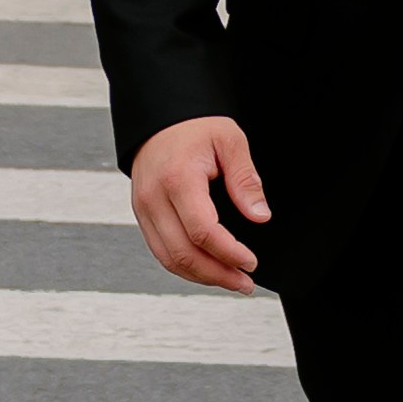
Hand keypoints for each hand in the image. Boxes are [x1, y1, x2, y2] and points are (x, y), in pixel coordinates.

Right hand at [130, 113, 270, 291]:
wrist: (160, 118)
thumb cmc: (195, 126)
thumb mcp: (230, 141)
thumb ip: (245, 180)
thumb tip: (259, 216)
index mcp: (178, 180)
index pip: (202, 232)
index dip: (229, 253)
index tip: (251, 262)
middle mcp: (154, 199)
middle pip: (183, 254)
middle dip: (217, 275)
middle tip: (245, 283)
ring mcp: (144, 209)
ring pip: (168, 259)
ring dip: (201, 276)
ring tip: (231, 282)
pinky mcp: (143, 215)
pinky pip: (161, 251)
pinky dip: (185, 266)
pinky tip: (208, 269)